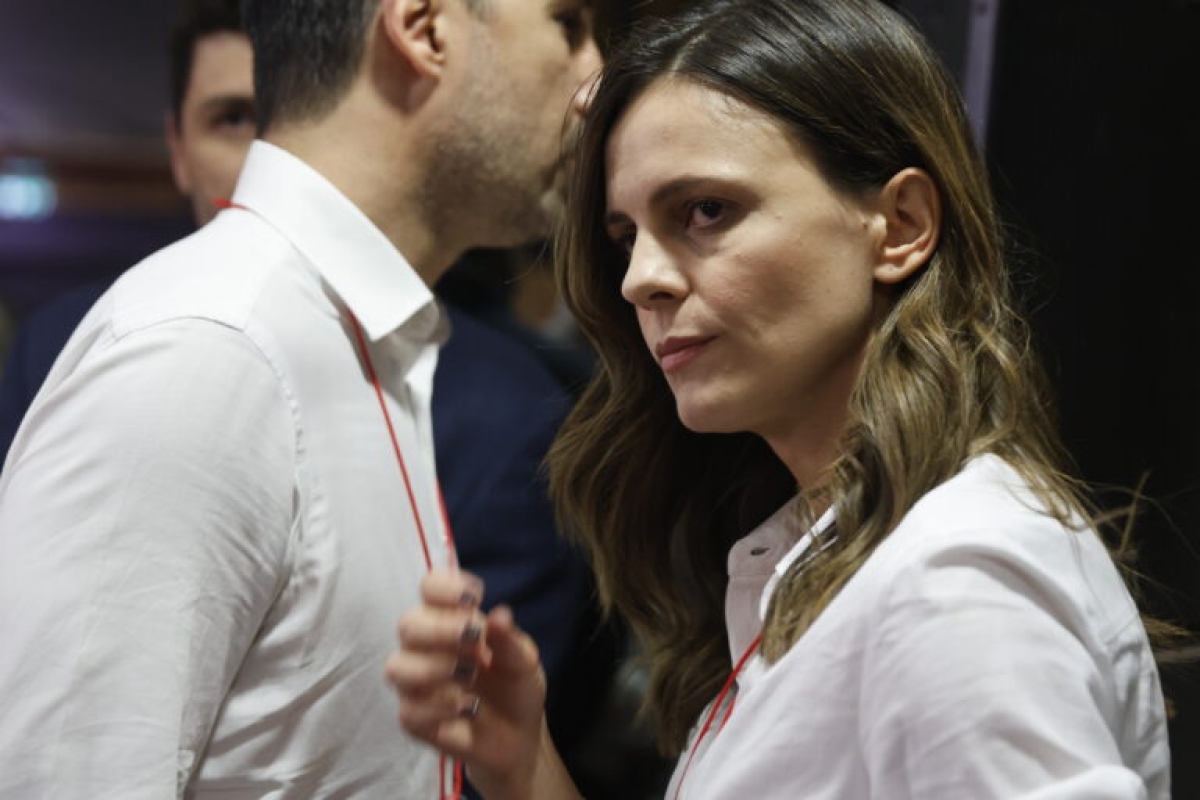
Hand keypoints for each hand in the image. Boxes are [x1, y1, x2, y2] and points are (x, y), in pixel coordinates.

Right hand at [387, 570, 571, 799]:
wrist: (518, 735)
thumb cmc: (515, 686)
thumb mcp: (523, 661)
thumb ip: (509, 639)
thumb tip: (499, 615)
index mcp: (451, 619)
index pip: (430, 588)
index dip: (445, 587)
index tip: (474, 598)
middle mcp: (426, 646)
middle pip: (408, 624)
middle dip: (441, 629)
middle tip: (474, 638)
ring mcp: (416, 683)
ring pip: (397, 667)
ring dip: (434, 668)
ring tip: (470, 676)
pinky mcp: (414, 719)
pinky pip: (409, 710)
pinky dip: (439, 708)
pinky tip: (467, 708)